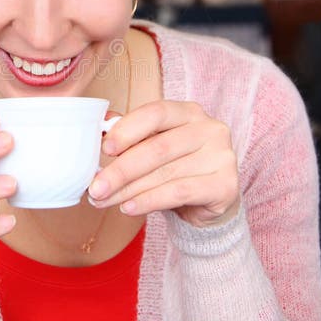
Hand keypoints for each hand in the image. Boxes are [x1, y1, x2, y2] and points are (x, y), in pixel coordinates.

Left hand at [88, 100, 239, 227]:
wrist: (207, 202)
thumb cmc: (175, 169)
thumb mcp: (152, 148)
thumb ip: (131, 136)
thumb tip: (101, 128)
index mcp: (189, 112)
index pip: (156, 113)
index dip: (128, 129)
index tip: (104, 148)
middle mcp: (210, 129)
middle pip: (158, 148)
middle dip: (121, 170)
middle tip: (95, 186)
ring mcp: (222, 156)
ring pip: (165, 173)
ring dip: (129, 190)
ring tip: (104, 200)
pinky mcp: (226, 185)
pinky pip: (179, 193)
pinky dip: (149, 201)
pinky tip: (129, 208)